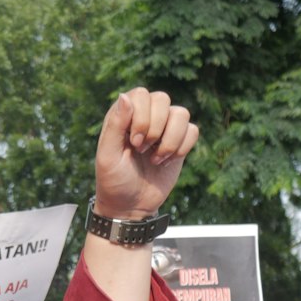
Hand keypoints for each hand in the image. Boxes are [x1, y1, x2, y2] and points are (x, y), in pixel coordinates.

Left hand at [94, 88, 198, 218]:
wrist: (130, 206)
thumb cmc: (114, 181)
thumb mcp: (108, 155)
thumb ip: (115, 125)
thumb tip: (125, 95)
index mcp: (123, 115)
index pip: (141, 94)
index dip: (141, 117)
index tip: (133, 142)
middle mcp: (145, 116)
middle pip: (162, 98)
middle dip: (155, 128)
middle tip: (142, 150)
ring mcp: (164, 128)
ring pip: (181, 113)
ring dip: (169, 140)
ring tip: (155, 158)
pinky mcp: (179, 142)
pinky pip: (193, 130)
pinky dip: (181, 148)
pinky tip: (166, 162)